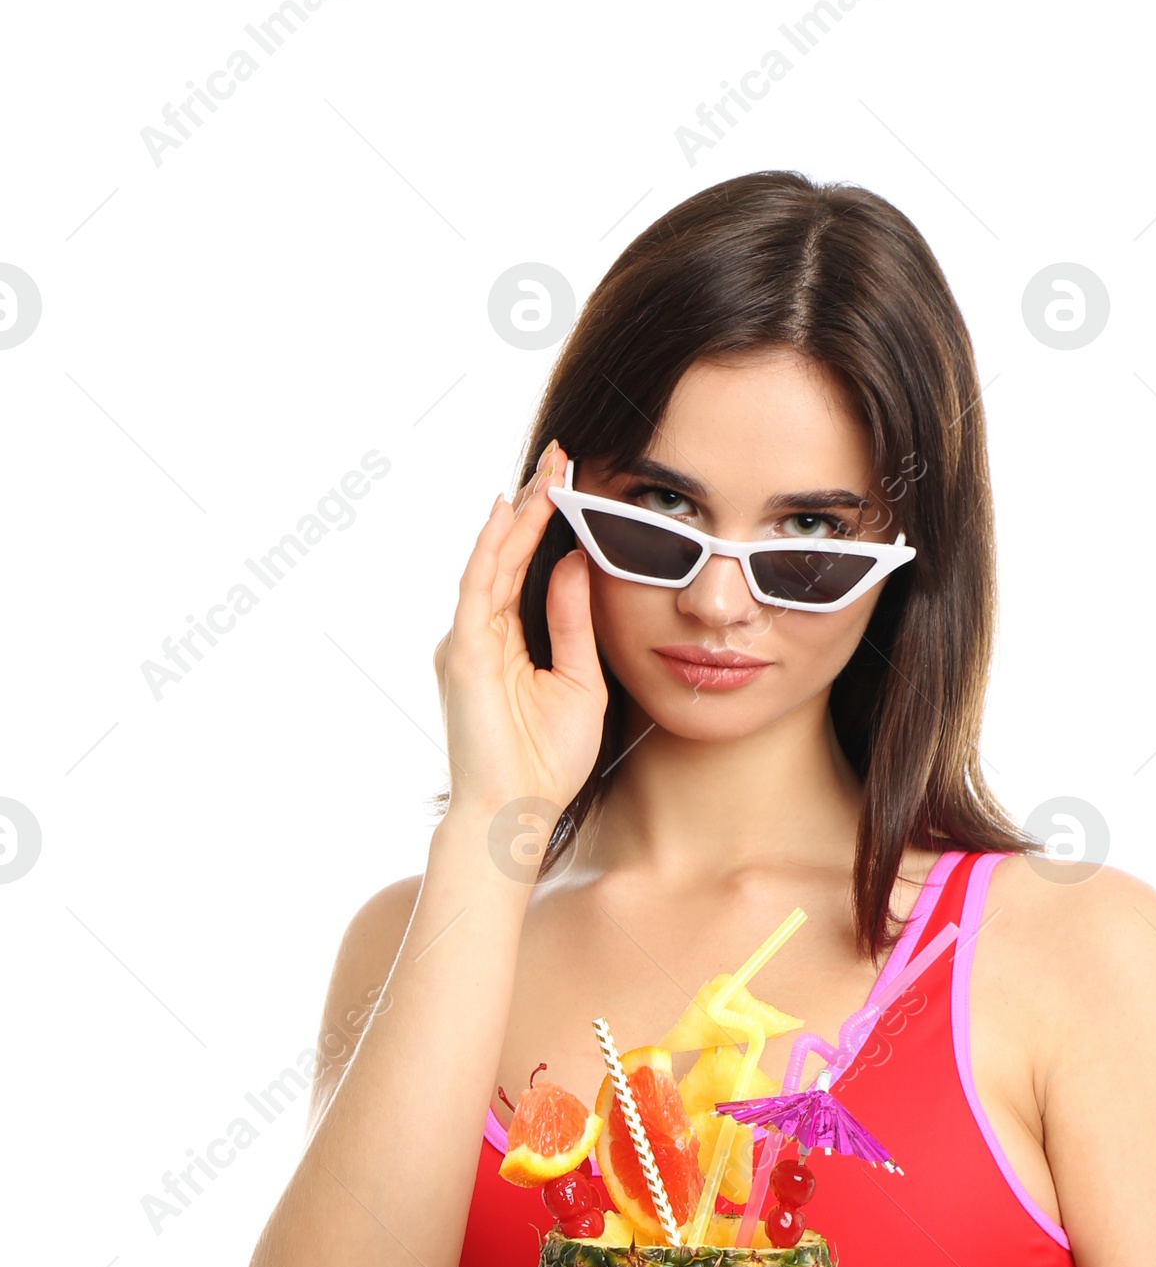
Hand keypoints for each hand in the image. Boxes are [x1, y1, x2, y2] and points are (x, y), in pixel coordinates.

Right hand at [433, 438, 607, 820]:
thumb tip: (577, 562)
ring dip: (519, 516)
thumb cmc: (549, 760)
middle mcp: (481, 635)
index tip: (570, 483)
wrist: (518, 810)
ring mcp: (469, 641)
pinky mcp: (465, 652)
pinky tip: (509, 513)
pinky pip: (479, 587)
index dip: (545, 526)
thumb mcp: (580, 681)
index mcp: (508, 642)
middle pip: (507, 556)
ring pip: (493, 562)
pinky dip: (492, 548)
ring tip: (545, 472)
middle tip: (560, 457)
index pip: (525, 570)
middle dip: (533, 505)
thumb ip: (573, 623)